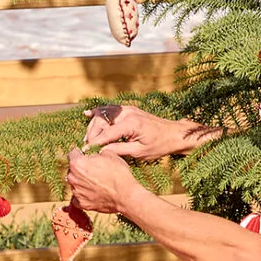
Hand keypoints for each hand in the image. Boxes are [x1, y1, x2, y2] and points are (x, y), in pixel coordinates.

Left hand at [66, 148, 151, 219]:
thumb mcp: (110, 154)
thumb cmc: (118, 173)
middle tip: (93, 169)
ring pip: (75, 184)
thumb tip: (95, 155)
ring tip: (96, 182)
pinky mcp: (82, 204)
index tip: (85, 155)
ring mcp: (77, 192)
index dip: (80, 153)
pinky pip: (78, 197)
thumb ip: (97, 152)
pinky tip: (93, 192)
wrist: (125, 195)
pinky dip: (84, 195)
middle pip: (72, 170)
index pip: (72, 154)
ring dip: (82, 182)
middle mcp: (73, 178)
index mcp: (77, 163)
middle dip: (80, 169)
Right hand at [81, 104, 215, 158]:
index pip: (107, 133)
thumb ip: (119, 150)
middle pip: (102, 121)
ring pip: (104, 113)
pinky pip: (110, 109)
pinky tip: (88, 114)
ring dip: (94, 124)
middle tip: (87, 147)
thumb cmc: (160, 145)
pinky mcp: (129, 109)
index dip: (95, 143)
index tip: (86, 151)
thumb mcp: (140, 152)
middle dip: (92, 134)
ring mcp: (128, 109)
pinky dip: (99, 112)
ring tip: (87, 138)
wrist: (174, 134)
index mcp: (131, 124)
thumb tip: (101, 151)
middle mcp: (128, 113)